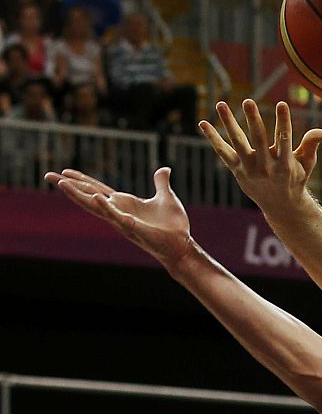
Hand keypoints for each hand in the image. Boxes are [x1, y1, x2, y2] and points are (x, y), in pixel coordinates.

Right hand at [43, 167, 191, 268]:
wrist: (182, 244)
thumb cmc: (172, 225)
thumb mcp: (166, 197)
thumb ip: (161, 183)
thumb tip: (164, 169)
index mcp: (124, 204)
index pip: (98, 190)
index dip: (82, 181)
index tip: (64, 172)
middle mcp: (119, 212)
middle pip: (89, 196)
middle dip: (69, 187)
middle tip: (47, 175)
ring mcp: (123, 221)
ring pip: (96, 207)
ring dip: (79, 196)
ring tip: (62, 183)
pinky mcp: (133, 228)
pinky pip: (117, 217)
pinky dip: (107, 208)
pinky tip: (97, 197)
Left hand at [198, 100, 321, 215]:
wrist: (280, 205)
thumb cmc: (296, 177)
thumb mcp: (307, 162)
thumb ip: (312, 143)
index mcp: (285, 165)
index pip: (284, 139)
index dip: (283, 122)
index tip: (281, 104)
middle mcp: (265, 167)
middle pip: (258, 140)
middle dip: (253, 120)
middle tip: (248, 101)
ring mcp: (249, 169)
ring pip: (237, 142)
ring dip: (229, 123)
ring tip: (221, 103)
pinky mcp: (237, 170)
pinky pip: (223, 152)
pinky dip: (213, 138)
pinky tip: (203, 123)